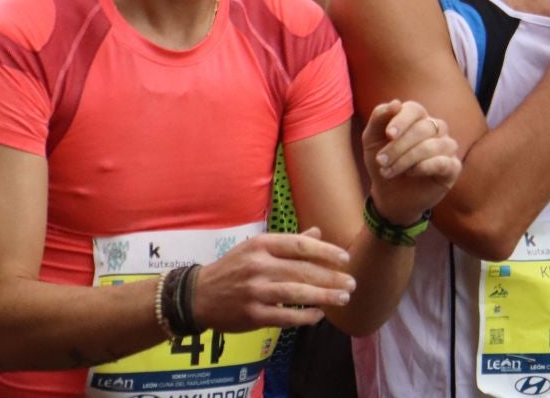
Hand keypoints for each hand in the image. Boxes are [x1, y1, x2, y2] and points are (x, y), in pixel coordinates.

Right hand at [191, 228, 352, 331]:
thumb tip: (318, 233)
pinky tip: (319, 315)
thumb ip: (288, 243)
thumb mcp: (256, 248)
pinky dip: (305, 317)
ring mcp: (255, 291)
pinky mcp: (252, 315)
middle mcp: (259, 266)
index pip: (300, 246)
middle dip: (331, 278)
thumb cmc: (233, 268)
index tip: (346, 259)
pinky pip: (285, 316)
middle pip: (303, 271)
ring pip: (297, 293)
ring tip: (343, 298)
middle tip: (352, 283)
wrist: (197, 296)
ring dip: (324, 297)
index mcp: (262, 245)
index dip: (326, 252)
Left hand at [361, 99, 462, 227]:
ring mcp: (447, 147)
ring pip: (433, 145)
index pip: (414, 109)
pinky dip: (423, 167)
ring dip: (406, 159)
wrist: (389, 195)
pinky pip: (443, 161)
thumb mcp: (372, 140)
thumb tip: (395, 102)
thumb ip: (379, 118)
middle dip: (398, 146)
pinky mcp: (453, 167)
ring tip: (389, 172)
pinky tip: (410, 173)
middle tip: (381, 161)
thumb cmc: (383, 162)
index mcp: (417, 118)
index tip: (388, 134)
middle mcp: (436, 129)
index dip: (402, 120)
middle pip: (423, 128)